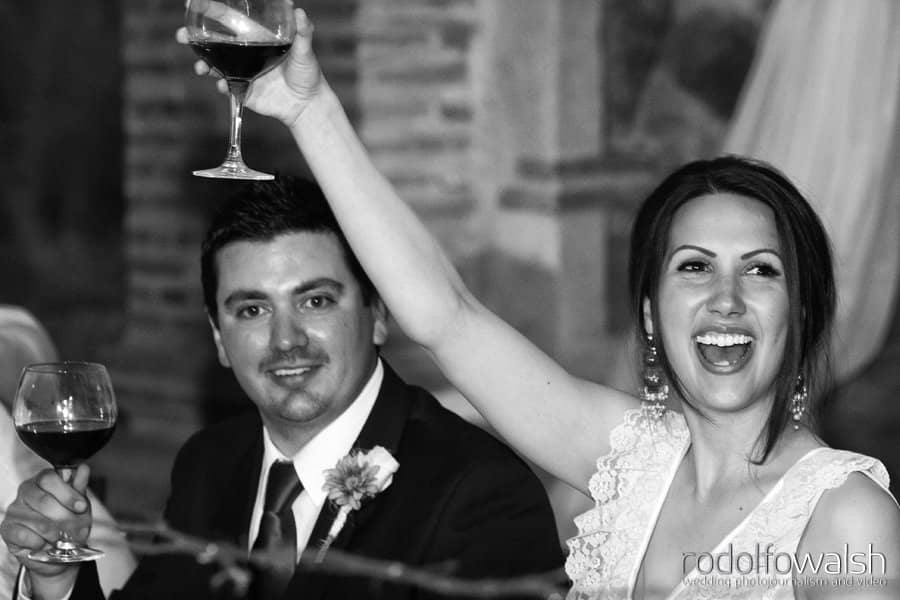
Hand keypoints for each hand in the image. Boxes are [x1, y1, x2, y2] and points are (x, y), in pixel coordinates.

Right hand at [0, 466, 92, 594]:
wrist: (58, 549)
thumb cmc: (68, 521)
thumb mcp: (78, 504)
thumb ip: (79, 487)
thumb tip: (82, 469)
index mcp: (43, 480)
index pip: (50, 479)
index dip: (67, 494)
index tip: (81, 507)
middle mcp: (26, 491)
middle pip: (43, 500)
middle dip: (64, 517)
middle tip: (76, 529)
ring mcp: (15, 510)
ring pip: (36, 521)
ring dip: (55, 533)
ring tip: (62, 538)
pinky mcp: (8, 529)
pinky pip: (24, 535)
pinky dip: (40, 542)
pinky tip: (45, 543)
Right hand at [176, 8, 323, 126]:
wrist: (307, 103)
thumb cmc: (307, 72)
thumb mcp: (305, 49)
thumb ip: (303, 31)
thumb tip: (298, 11)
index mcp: (254, 36)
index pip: (228, 20)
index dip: (211, 10)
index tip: (193, 4)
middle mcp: (244, 52)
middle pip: (214, 42)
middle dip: (193, 38)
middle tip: (181, 36)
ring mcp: (242, 71)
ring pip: (214, 65)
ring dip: (202, 64)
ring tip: (200, 68)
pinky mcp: (244, 90)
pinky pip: (227, 87)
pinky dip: (222, 86)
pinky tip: (222, 85)